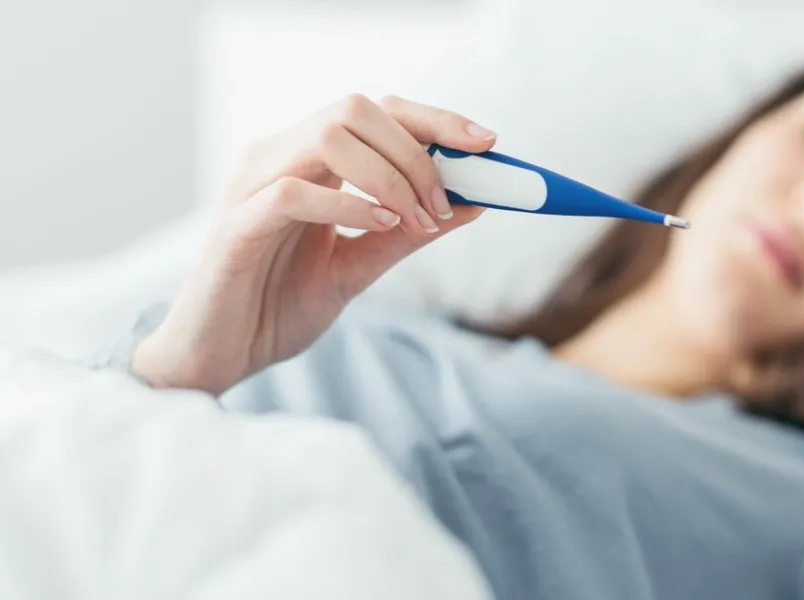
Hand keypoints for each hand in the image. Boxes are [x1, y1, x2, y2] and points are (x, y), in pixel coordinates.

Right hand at [133, 94, 496, 394]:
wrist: (220, 357)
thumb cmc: (279, 307)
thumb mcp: (359, 267)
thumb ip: (407, 234)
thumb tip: (473, 203)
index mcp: (306, 161)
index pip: (375, 112)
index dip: (433, 119)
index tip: (486, 142)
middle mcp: (277, 157)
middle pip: (356, 110)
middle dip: (417, 150)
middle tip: (446, 201)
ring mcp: (252, 186)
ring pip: (328, 137)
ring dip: (390, 176)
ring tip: (417, 219)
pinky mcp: (236, 225)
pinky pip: (294, 192)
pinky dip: (348, 204)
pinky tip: (382, 224)